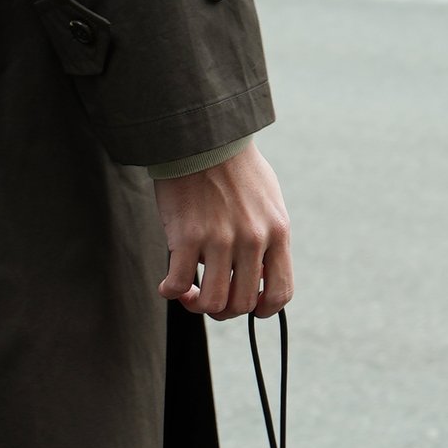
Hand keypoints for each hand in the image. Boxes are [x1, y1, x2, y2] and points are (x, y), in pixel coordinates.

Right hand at [153, 142, 292, 319]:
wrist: (202, 136)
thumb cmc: (233, 167)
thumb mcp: (267, 200)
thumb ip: (268, 238)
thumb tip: (260, 273)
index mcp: (277, 232)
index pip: (280, 293)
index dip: (263, 310)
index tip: (246, 305)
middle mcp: (253, 239)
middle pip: (243, 304)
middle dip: (224, 310)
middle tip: (207, 297)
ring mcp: (220, 240)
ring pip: (213, 303)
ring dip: (197, 306)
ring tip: (187, 294)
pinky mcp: (187, 236)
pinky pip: (178, 285)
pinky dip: (171, 292)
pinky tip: (166, 285)